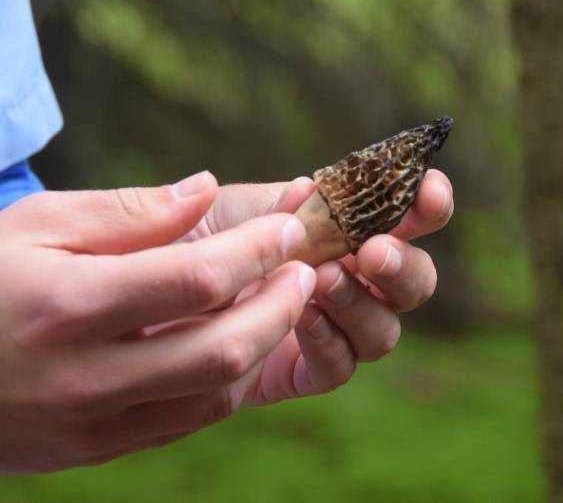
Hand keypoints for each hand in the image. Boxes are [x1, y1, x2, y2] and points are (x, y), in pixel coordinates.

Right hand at [0, 172, 315, 475]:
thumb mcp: (32, 225)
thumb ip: (129, 212)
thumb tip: (206, 188)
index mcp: (70, 306)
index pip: (197, 279)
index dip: (259, 249)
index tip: (290, 225)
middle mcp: (88, 376)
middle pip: (223, 348)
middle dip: (282, 304)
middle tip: (304, 267)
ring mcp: (95, 424)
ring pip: (216, 394)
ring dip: (263, 346)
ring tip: (280, 300)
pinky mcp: (97, 451)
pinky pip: (187, 420)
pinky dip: (224, 380)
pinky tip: (235, 342)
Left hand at [183, 169, 453, 400]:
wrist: (134, 297)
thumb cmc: (180, 243)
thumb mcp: (226, 210)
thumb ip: (277, 204)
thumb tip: (313, 191)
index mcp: (342, 228)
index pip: (407, 216)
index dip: (428, 204)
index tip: (429, 190)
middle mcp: (347, 279)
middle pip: (415, 282)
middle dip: (404, 265)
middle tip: (373, 251)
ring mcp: (328, 328)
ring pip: (384, 331)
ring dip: (362, 304)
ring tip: (323, 279)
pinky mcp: (297, 371)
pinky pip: (338, 368)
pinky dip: (330, 342)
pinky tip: (302, 317)